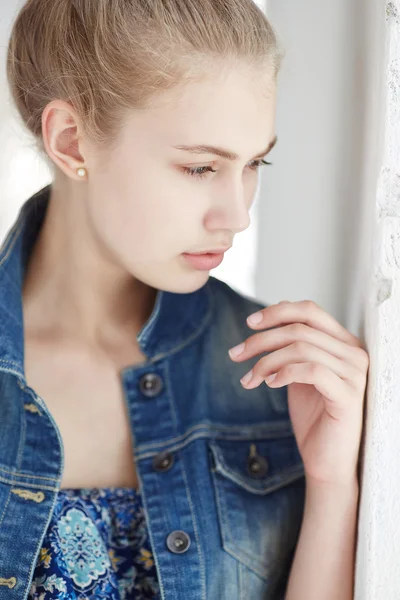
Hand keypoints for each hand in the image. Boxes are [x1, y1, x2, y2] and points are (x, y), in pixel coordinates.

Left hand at [228, 300, 368, 486]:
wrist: (326, 461)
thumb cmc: (313, 417)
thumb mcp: (298, 373)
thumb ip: (293, 346)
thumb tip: (272, 315)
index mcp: (344, 343)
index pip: (310, 311)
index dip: (277, 312)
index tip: (249, 324)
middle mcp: (354, 353)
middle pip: (300, 329)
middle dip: (261, 340)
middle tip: (236, 354)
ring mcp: (355, 373)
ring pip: (301, 348)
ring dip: (266, 361)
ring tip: (250, 378)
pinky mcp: (348, 395)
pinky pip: (312, 370)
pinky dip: (284, 373)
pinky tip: (269, 384)